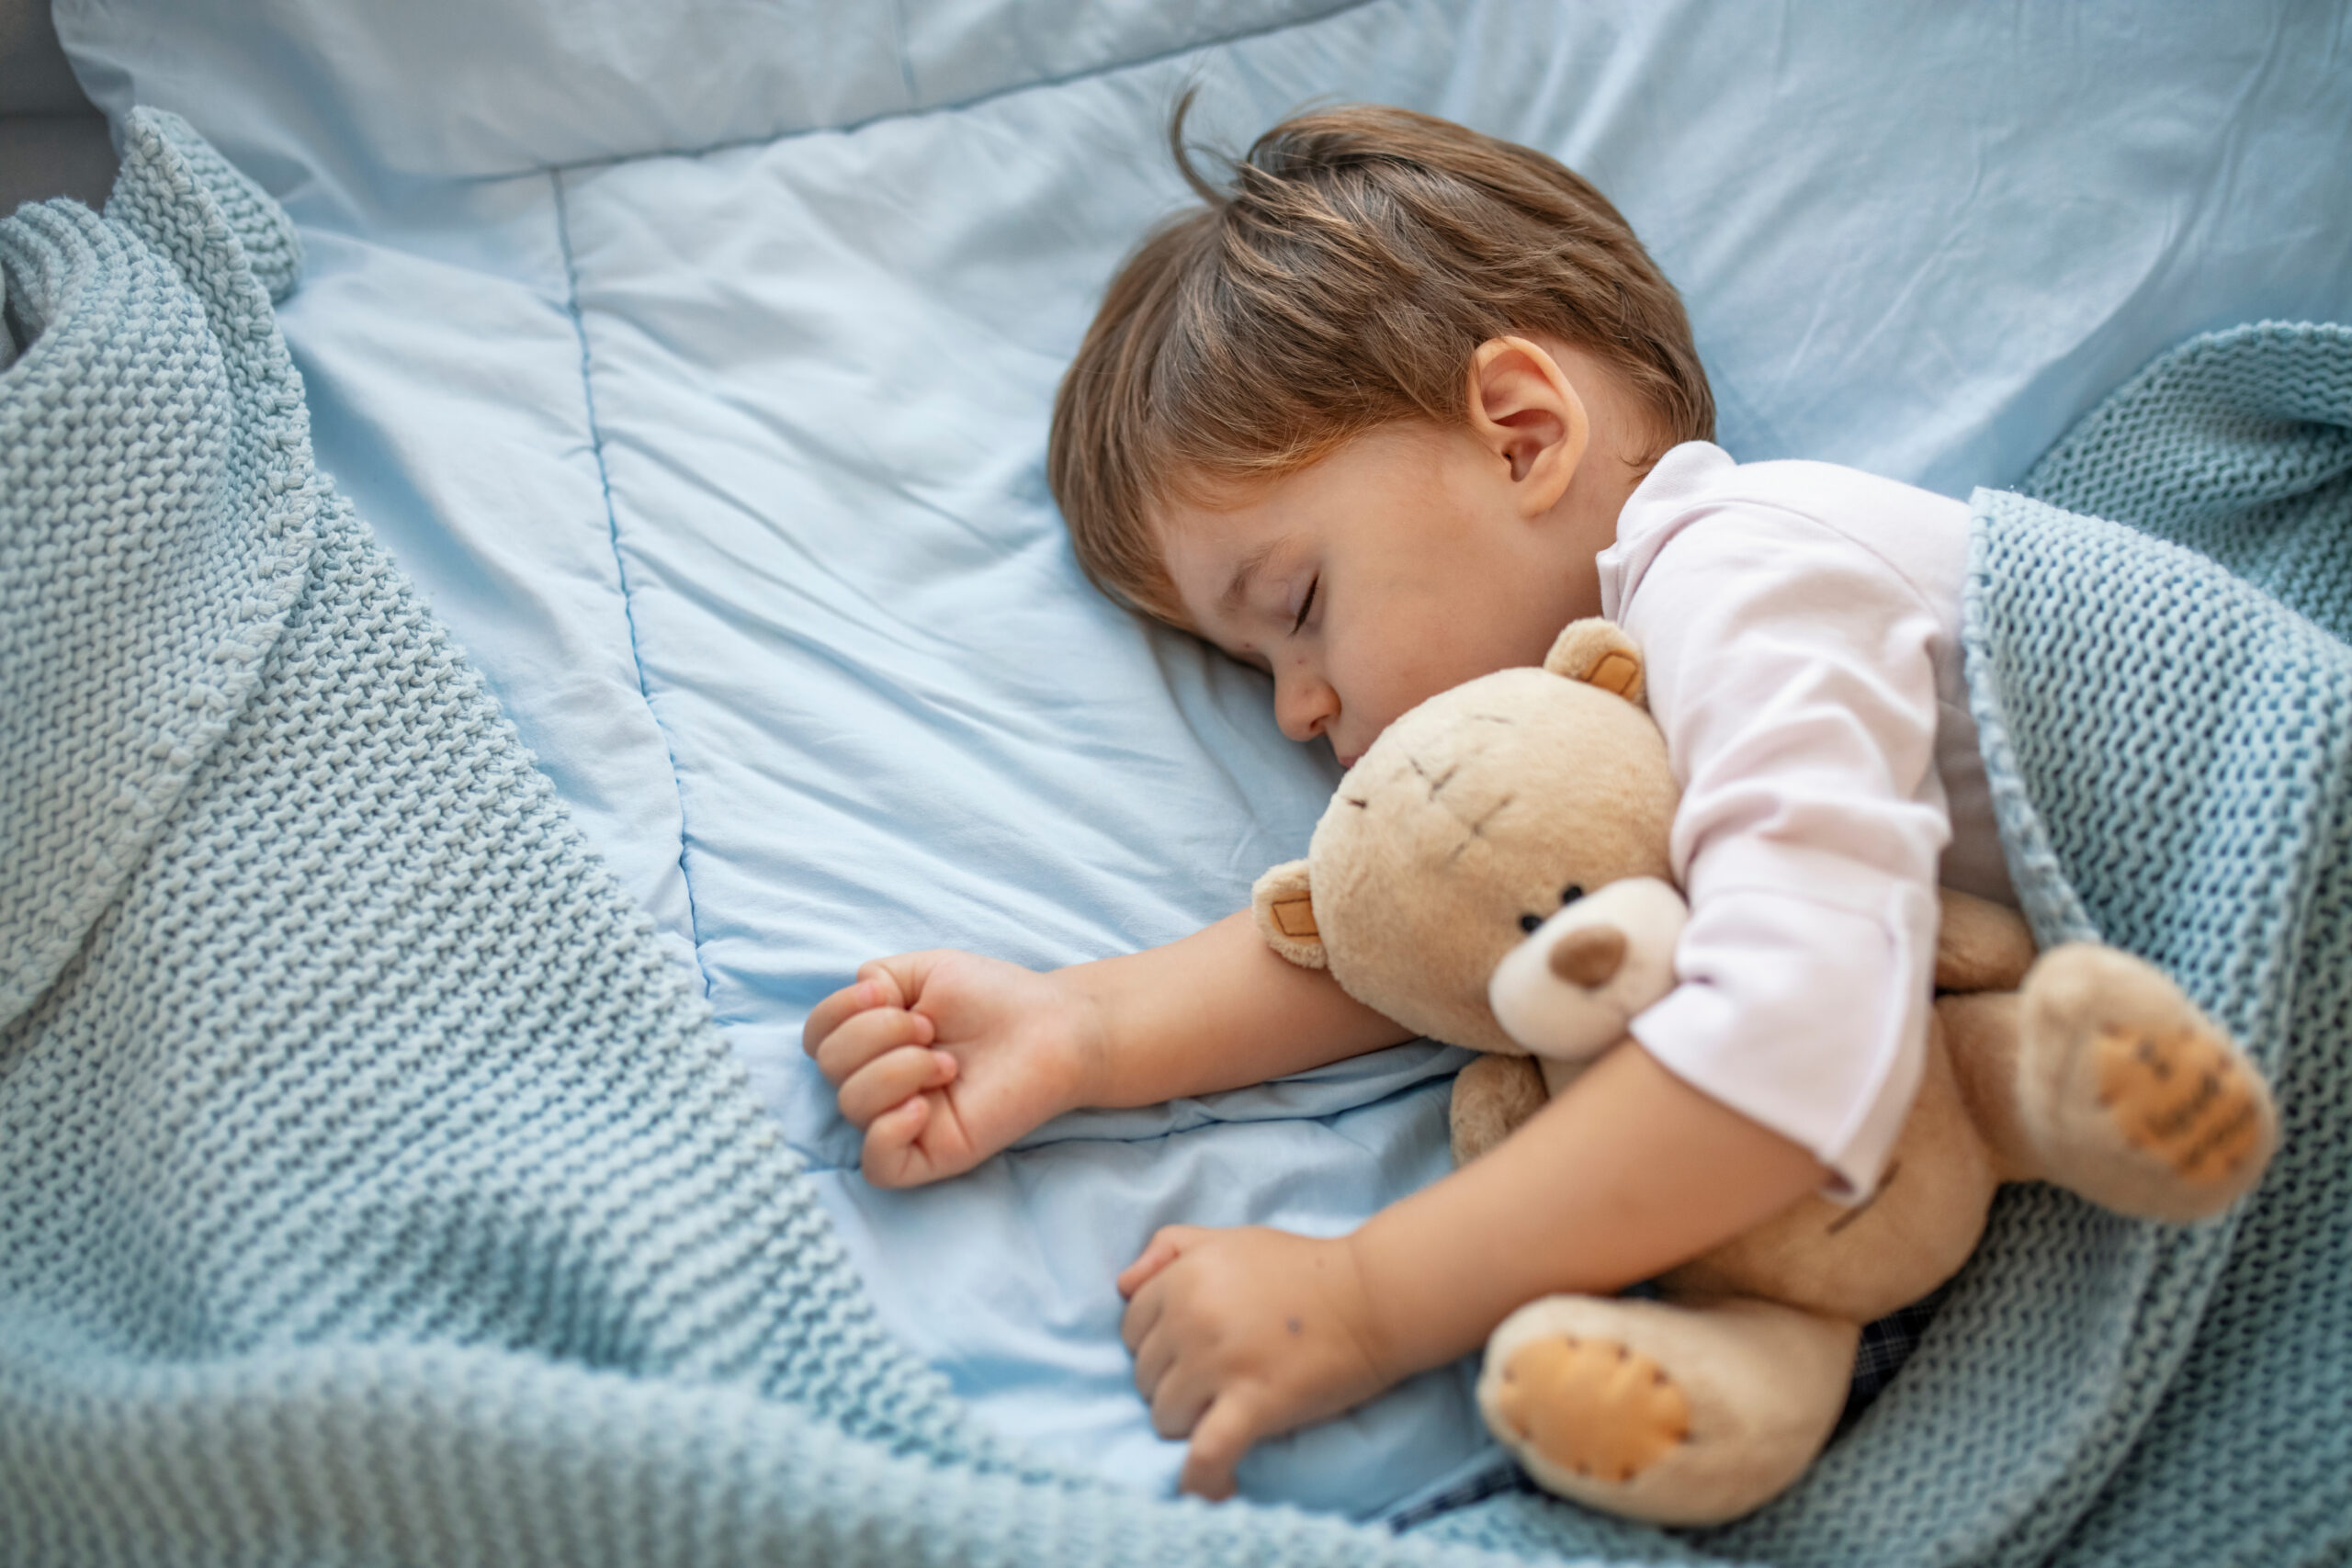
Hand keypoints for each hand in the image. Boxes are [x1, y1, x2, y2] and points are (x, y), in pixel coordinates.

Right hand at [802, 950, 1100, 1187]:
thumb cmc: (995, 999)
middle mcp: (880, 1083)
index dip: (836, 1013)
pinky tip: (922, 1107)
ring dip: (896, 1071)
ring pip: (852, 1107)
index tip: (884, 995)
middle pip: (830, 1068)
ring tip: (947, 1063)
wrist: (1053, 1027)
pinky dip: (887, 1131)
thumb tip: (856, 1000)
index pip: (817, 1038)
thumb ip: (876, 977)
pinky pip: (877, 1164)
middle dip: (877, 1035)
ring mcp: (903, 1122)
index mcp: (873, 1041)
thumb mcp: (926, 970)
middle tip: (932, 1030)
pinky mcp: (929, 1156)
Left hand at [1116, 1225, 1396, 1499]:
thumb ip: (1169, 1247)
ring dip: (1191, 1424)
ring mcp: (1220, 1362)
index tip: (1188, 1355)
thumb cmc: (1302, 1267)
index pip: (1131, 1331)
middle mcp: (1191, 1318)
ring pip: (1165, 1417)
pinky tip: (1217, 1485)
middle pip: (1144, 1376)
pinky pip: (1206, 1455)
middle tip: (1217, 1382)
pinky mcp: (1254, 1403)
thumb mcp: (1228, 1238)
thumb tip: (1122, 1285)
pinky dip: (1203, 1479)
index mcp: (1183, 1277)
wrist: (1373, 1296)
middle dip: (1173, 1385)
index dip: (1157, 1347)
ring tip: (1226, 1416)